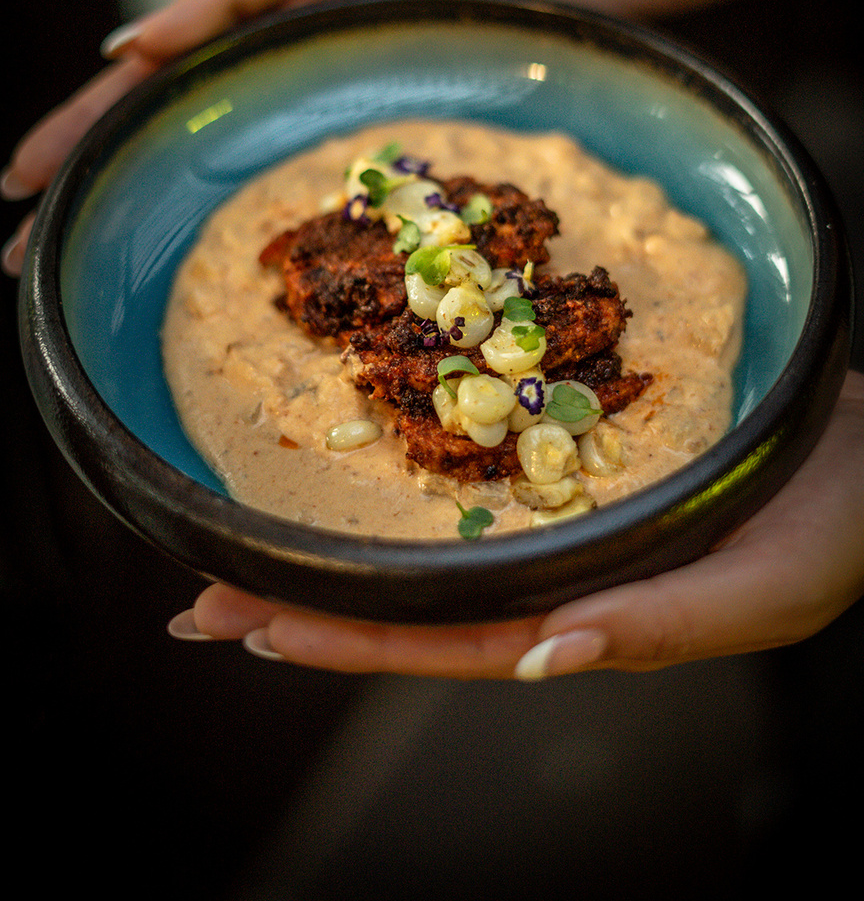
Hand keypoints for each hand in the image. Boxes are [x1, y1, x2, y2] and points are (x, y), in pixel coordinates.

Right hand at [1, 0, 482, 273]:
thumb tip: (124, 47)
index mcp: (236, 39)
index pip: (133, 94)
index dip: (71, 138)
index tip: (12, 188)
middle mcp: (266, 99)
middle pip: (158, 154)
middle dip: (88, 204)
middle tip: (22, 269)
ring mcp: (315, 140)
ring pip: (219, 194)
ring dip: (152, 239)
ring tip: (91, 288)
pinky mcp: (373, 171)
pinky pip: (301, 216)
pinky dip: (253, 251)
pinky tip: (220, 291)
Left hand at [169, 370, 863, 678]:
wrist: (863, 449)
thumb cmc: (832, 528)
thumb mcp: (758, 588)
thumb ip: (657, 628)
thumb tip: (544, 659)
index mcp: (588, 613)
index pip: (443, 639)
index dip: (346, 640)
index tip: (251, 627)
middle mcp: (555, 572)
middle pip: (409, 598)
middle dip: (306, 604)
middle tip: (199, 596)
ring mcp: (557, 520)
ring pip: (426, 542)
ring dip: (337, 544)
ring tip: (247, 540)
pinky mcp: (570, 465)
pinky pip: (472, 477)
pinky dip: (405, 477)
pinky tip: (362, 460)